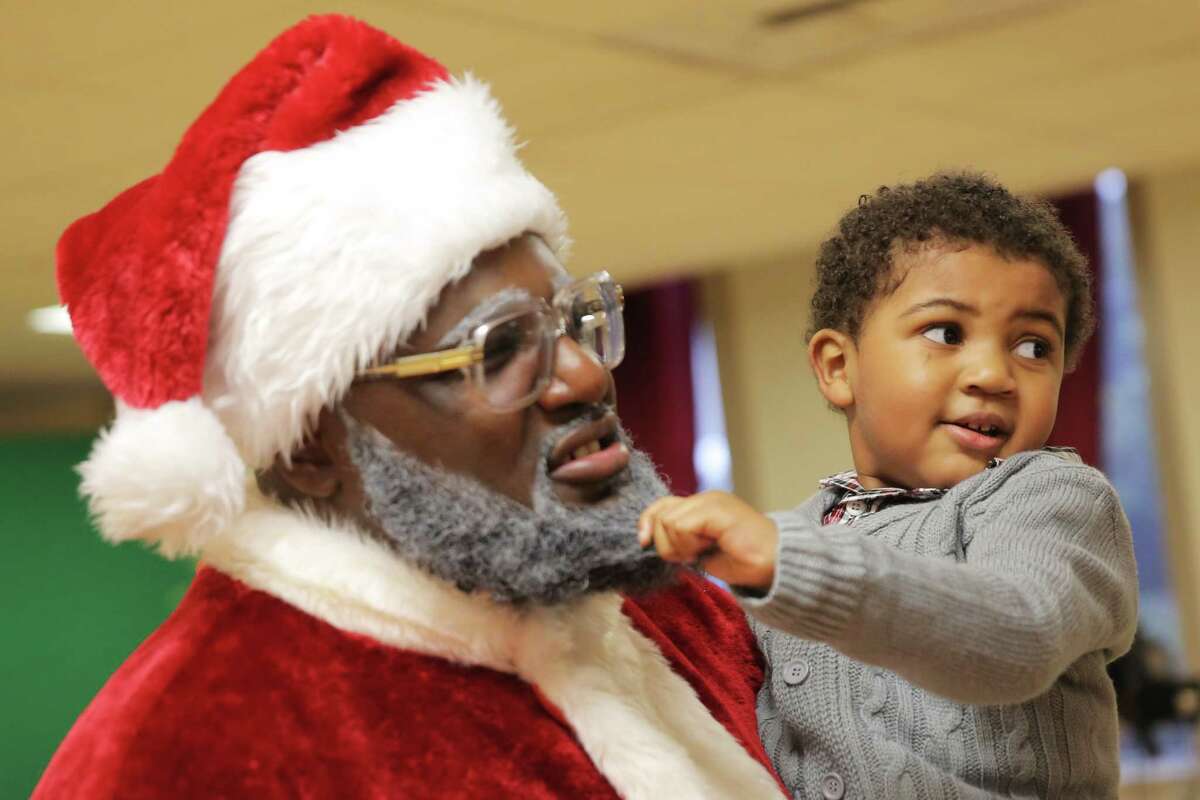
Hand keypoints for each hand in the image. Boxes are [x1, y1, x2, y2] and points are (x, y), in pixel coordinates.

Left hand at [638, 491, 777, 589]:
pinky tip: (707, 549)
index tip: (643, 544)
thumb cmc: (742, 561)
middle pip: (660, 515)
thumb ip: (678, 541)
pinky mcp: (717, 509)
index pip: (660, 506)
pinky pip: (682, 526)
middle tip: (690, 556)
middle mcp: (704, 499)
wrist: (775, 564)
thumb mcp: (700, 551)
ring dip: (680, 547)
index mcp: (700, 506)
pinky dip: (688, 544)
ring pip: (668, 522)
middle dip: (666, 544)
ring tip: (702, 552)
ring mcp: (711, 501)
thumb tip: (648, 541)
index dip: (646, 523)